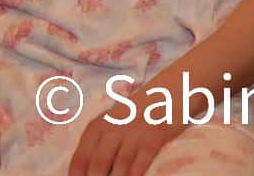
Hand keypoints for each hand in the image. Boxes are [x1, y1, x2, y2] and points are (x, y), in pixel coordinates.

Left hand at [69, 90, 184, 175]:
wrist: (174, 87)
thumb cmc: (140, 111)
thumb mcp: (114, 122)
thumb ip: (100, 145)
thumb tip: (91, 173)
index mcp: (97, 128)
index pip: (79, 162)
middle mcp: (112, 129)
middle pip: (97, 167)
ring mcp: (134, 132)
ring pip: (119, 167)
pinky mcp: (155, 136)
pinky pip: (141, 162)